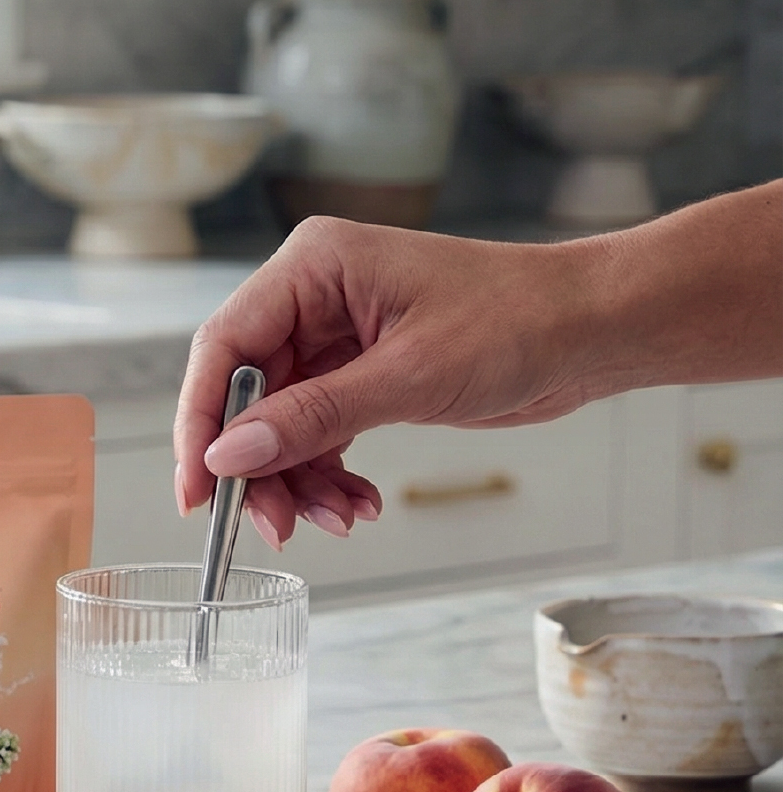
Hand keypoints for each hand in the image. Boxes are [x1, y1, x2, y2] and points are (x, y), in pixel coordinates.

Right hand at [174, 217, 603, 547]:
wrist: (594, 329)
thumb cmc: (519, 321)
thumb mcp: (409, 377)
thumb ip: (312, 418)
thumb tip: (230, 456)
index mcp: (313, 266)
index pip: (224, 345)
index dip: (201, 421)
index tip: (197, 490)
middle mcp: (314, 294)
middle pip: (247, 392)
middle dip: (259, 466)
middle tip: (272, 526)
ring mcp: (337, 335)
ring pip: (281, 422)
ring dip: (299, 480)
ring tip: (338, 519)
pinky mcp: (363, 371)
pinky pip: (319, 431)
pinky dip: (330, 473)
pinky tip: (359, 502)